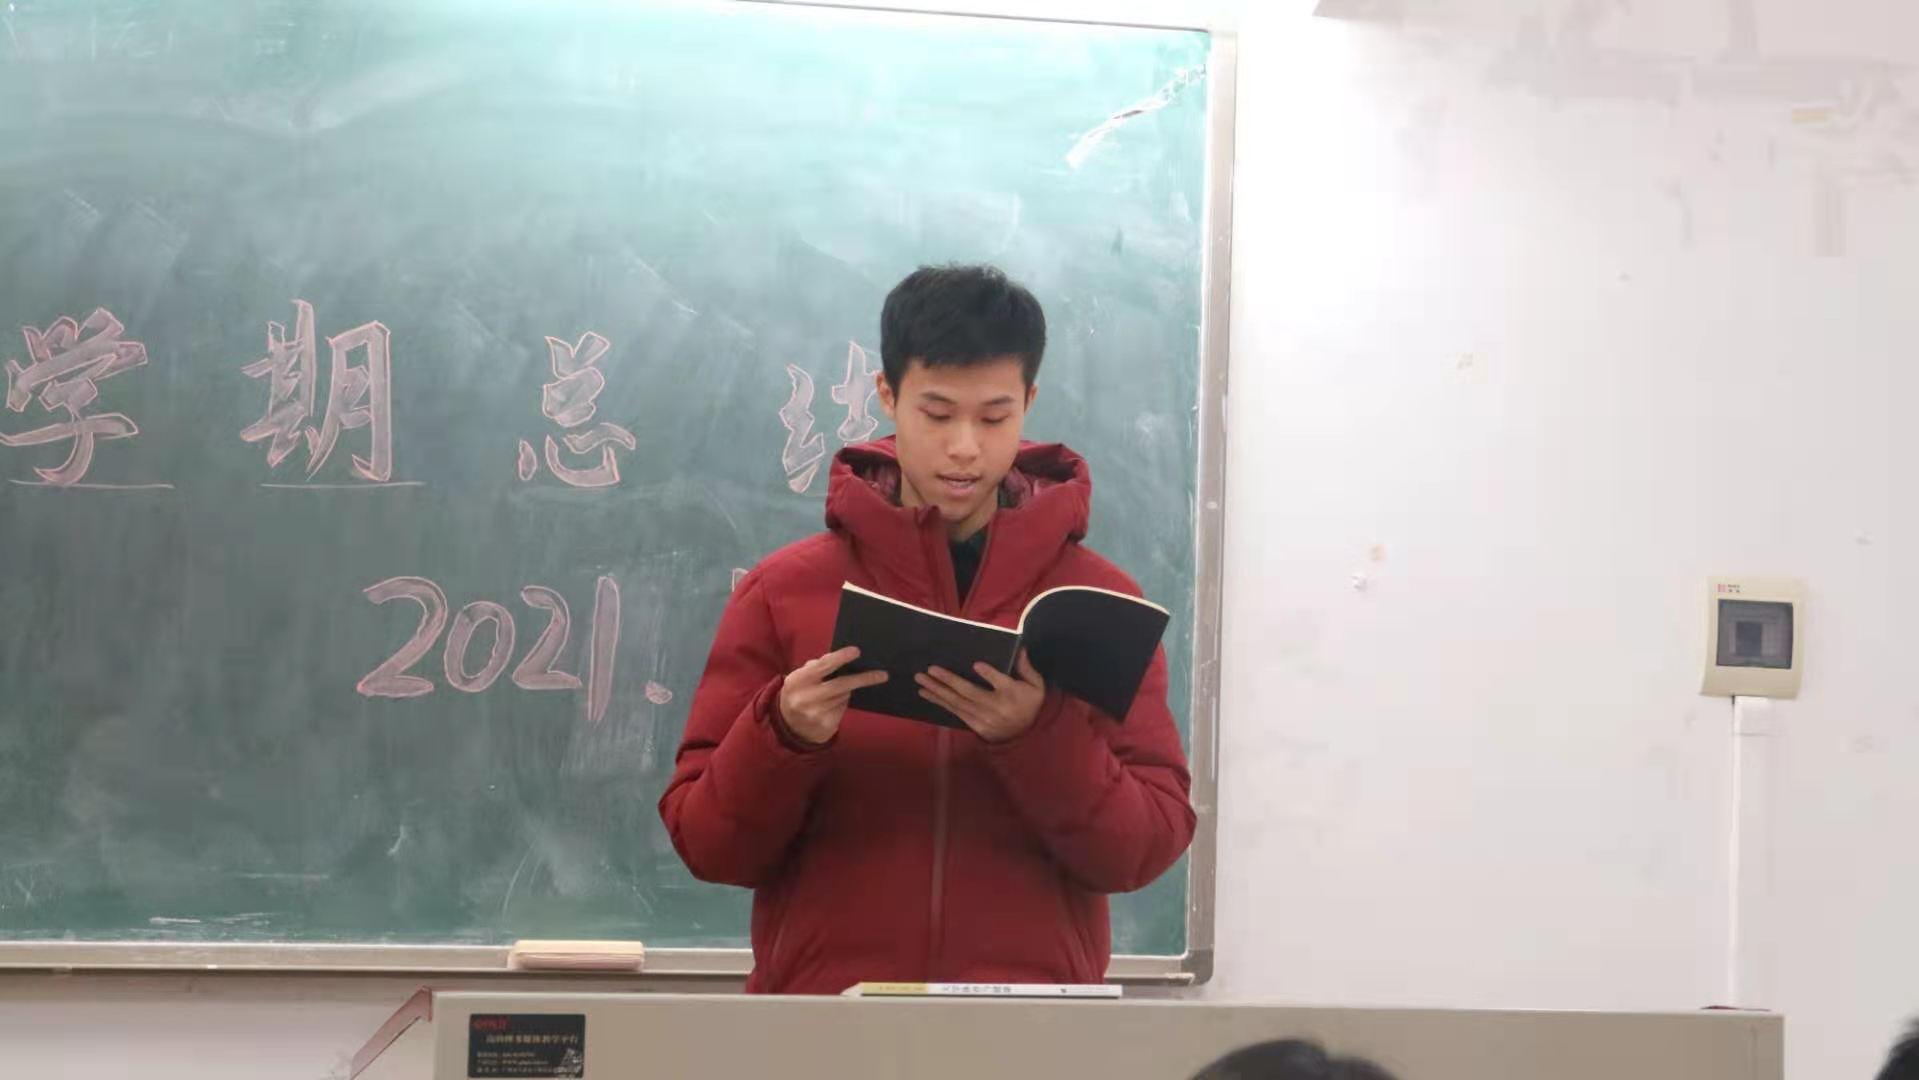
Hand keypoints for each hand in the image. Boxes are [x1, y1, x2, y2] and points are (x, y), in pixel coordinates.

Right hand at [779, 647, 887, 745]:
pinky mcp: (825, 726)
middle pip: (840, 685)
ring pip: (843, 696)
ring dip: (848, 691)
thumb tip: (842, 658)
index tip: (857, 651)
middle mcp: (805, 698)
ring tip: (842, 689)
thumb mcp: (800, 678)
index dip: (840, 657)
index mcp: (797, 680)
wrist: (789, 727)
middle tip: (882, 675)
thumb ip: (817, 667)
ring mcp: (815, 714)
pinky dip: (843, 703)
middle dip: (863, 679)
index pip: (822, 666)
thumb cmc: (799, 693)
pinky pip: (842, 709)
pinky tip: (834, 704)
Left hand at [917, 650, 1045, 743]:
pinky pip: (955, 712)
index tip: (976, 664)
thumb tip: (1019, 648)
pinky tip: (927, 694)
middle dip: (949, 680)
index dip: (989, 674)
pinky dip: (940, 702)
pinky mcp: (975, 725)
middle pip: (970, 693)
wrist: (1025, 735)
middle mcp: (996, 707)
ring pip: (957, 703)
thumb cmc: (1029, 703)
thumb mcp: (1035, 685)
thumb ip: (1026, 667)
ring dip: (937, 691)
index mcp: (1013, 694)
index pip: (1001, 683)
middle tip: (931, 670)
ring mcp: (984, 718)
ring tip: (921, 680)